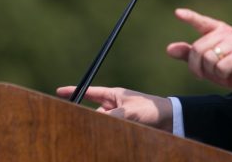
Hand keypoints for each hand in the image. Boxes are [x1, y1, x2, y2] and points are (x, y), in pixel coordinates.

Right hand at [56, 86, 172, 131]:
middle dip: (84, 116)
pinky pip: (110, 131)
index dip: (75, 90)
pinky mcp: (125, 128)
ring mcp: (120, 117)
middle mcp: (115, 106)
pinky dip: (105, 135)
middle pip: (93, 111)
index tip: (60, 91)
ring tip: (90, 134)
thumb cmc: (152, 109)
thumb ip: (113, 116)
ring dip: (97, 128)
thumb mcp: (130, 111)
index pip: (91, 92)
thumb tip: (97, 122)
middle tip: (72, 121)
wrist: (171, 120)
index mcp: (114, 95)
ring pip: (101, 123)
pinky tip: (102, 140)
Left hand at [167, 8, 231, 96]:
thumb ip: (189, 54)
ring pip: (208, 58)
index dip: (189, 17)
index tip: (177, 13)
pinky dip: (221, 74)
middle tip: (203, 74)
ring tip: (221, 71)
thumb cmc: (226, 68)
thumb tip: (169, 49)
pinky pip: (220, 67)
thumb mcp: (205, 62)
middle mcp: (225, 33)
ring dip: (210, 71)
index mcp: (216, 30)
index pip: (201, 22)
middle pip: (197, 49)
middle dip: (196, 66)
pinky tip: (230, 72)